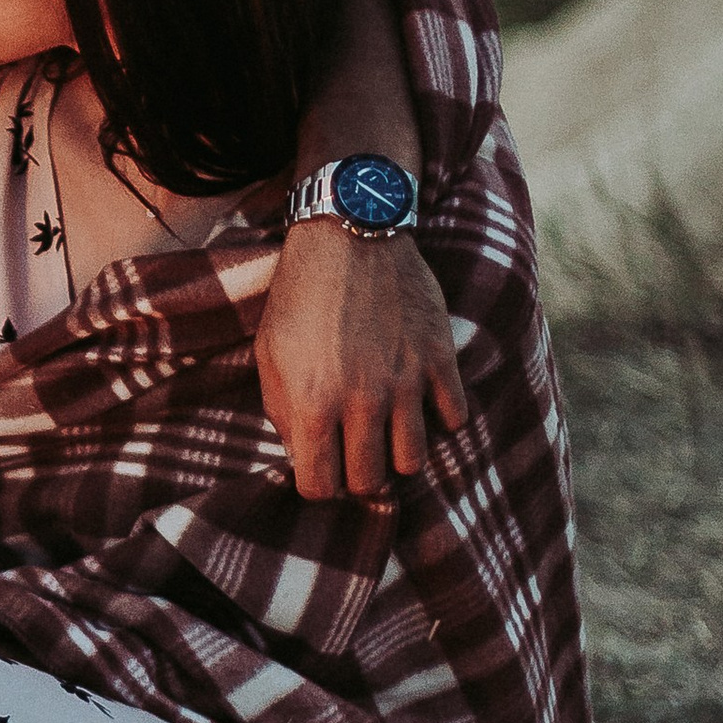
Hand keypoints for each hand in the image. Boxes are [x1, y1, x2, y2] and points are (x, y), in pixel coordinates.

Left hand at [257, 221, 467, 499]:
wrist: (348, 236)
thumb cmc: (300, 297)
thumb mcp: (270, 355)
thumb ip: (282, 411)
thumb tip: (301, 454)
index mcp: (312, 404)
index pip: (321, 486)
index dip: (319, 486)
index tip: (322, 470)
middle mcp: (361, 401)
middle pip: (370, 481)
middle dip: (358, 476)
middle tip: (354, 454)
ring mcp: (406, 382)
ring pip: (413, 461)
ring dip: (398, 455)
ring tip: (385, 434)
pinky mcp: (439, 359)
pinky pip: (453, 418)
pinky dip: (438, 418)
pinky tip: (419, 402)